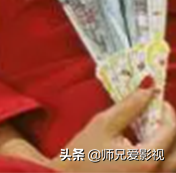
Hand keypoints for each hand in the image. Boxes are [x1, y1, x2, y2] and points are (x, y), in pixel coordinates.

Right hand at [53, 88, 175, 171]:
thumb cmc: (83, 154)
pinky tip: (142, 146)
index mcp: (147, 160)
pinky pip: (162, 170)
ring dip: (166, 143)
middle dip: (169, 128)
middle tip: (155, 113)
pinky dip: (159, 155)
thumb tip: (149, 85)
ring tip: (147, 129)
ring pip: (172, 163)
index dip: (166, 110)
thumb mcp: (104, 123)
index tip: (154, 98)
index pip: (171, 130)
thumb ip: (130, 105)